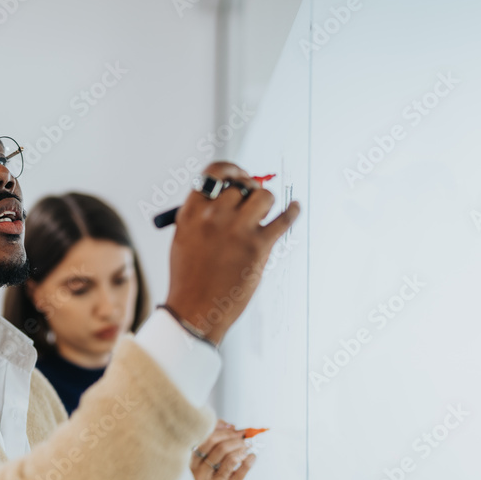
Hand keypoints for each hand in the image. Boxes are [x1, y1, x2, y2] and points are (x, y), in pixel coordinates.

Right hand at [166, 161, 299, 344]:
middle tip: (252, 200)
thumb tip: (230, 194)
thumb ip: (202, 215)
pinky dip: (293, 211)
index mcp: (191, 212)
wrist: (196, 310)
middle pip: (241, 185)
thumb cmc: (190, 277)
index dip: (230, 169)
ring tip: (262, 215)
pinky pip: (284, 219)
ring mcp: (237, 230)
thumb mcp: (185, 238)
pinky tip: (295, 208)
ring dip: (266, 202)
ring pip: (263, 196)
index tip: (239, 174)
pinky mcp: (258, 247)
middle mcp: (214, 216)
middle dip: (249, 190)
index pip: (214, 172)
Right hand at [189, 419, 256, 479]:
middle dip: (234, 439)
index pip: (207, 440)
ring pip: (231, 458)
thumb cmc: (213, 473)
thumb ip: (217, 438)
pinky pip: (242, 470)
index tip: (234, 428)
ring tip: (247, 446)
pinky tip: (252, 456)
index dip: (223, 431)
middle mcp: (201, 473)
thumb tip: (231, 425)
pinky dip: (249, 459)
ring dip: (242, 448)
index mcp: (194, 461)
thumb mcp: (209, 457)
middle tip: (243, 437)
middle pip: (219, 448)